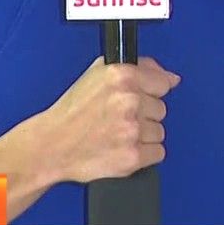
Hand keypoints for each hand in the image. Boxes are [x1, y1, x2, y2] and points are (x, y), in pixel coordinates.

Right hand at [30, 56, 176, 185]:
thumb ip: (139, 68)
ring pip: (159, 131)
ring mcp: (132, 130)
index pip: (163, 82)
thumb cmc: (72, 113)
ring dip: (143, 135)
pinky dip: (143, 154)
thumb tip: (170, 77)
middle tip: (118, 118)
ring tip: (118, 134)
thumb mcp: (98, 75)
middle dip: (143, 114)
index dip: (149, 92)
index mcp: (121, 76)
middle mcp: (128, 101)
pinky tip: (123, 147)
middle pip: (161, 108)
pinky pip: (158, 152)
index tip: (138, 99)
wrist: (53, 145)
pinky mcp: (133, 156)